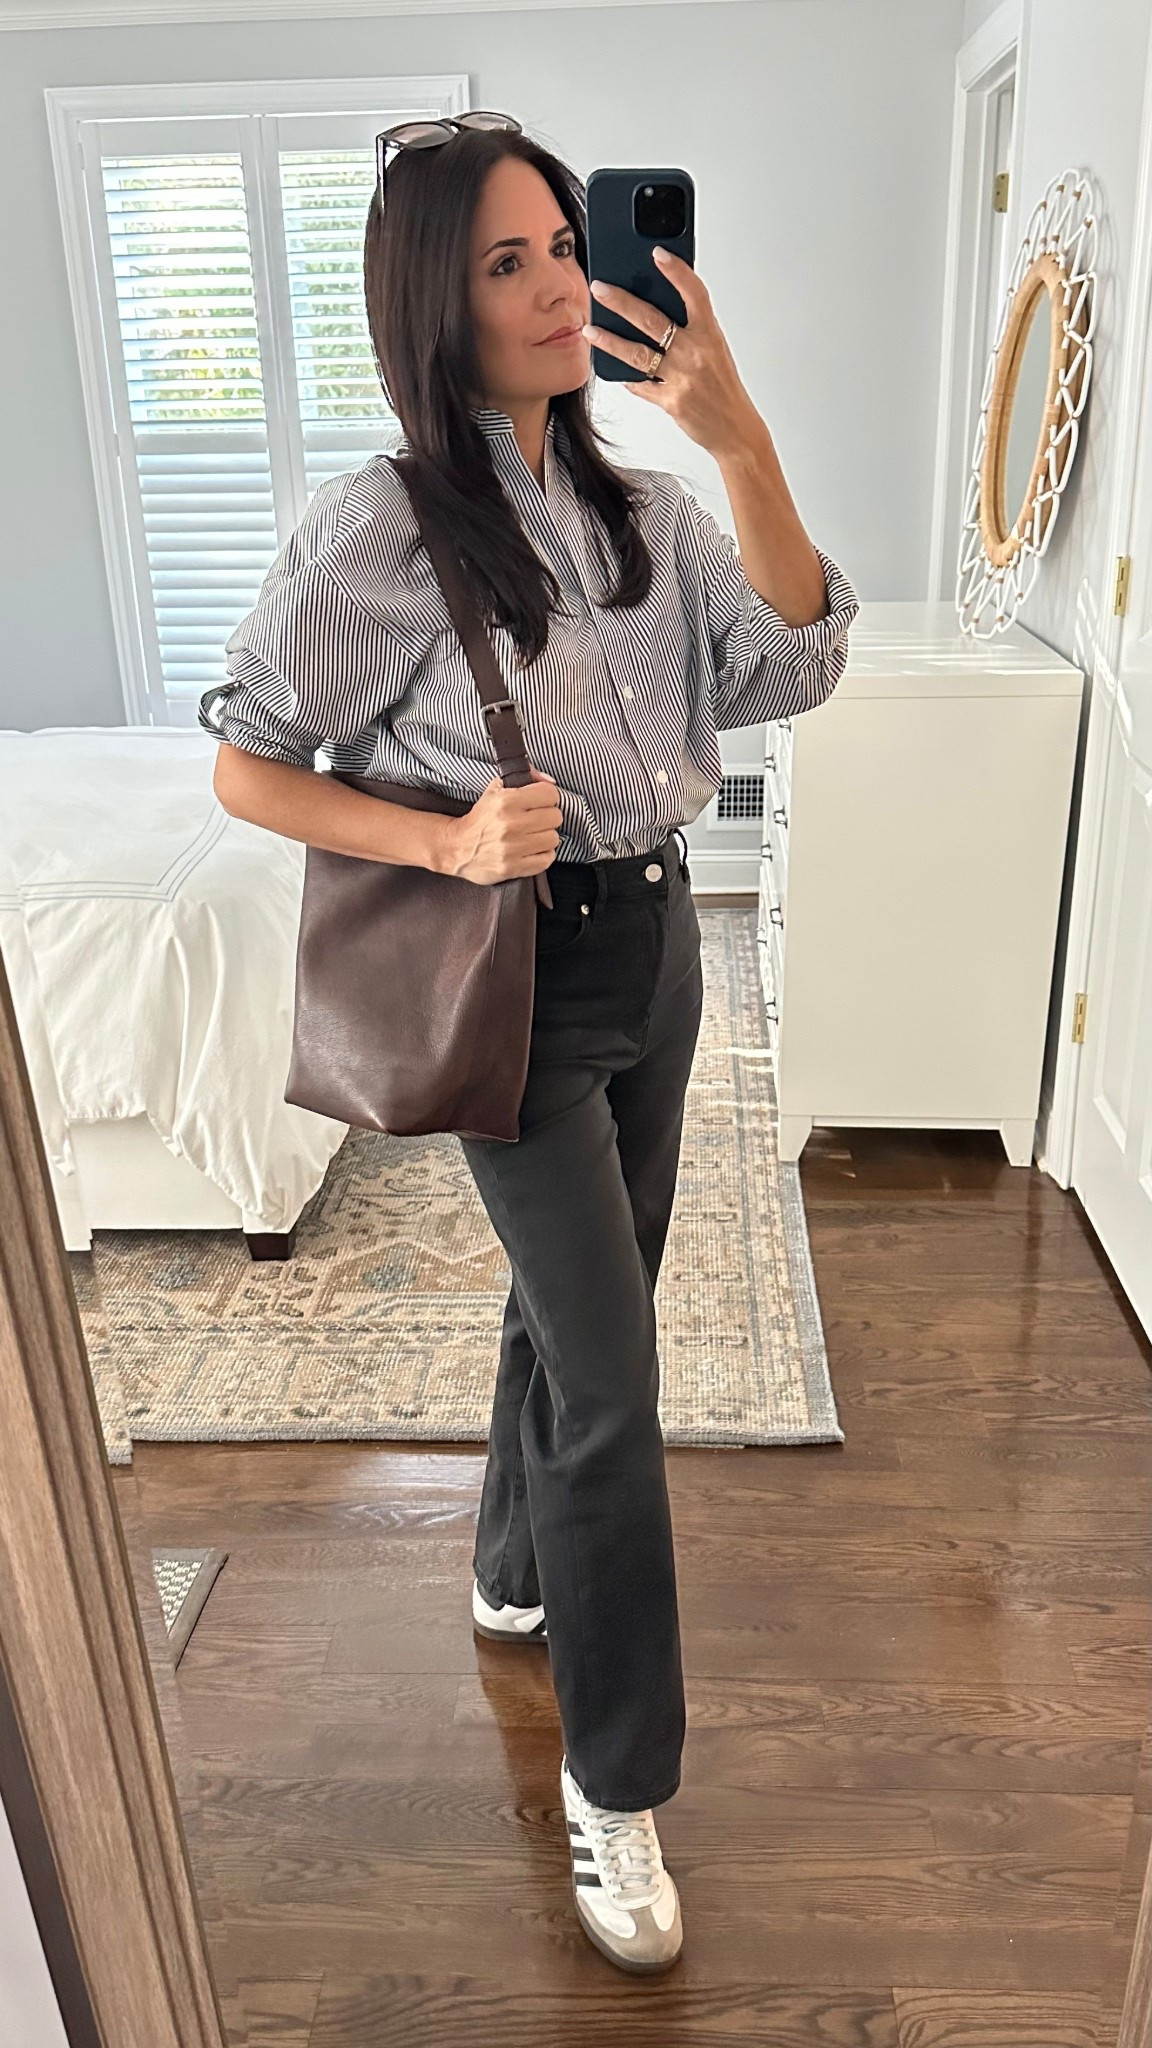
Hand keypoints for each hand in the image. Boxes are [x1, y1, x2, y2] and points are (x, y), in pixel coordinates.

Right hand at [441, 767, 562, 884]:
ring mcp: (512, 848)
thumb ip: (525, 778)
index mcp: (506, 801)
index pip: (550, 794)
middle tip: (537, 820)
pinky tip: (532, 850)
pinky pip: (546, 859)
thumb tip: (550, 781)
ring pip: (553, 839)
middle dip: (548, 817)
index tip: (541, 802)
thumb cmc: (480, 818)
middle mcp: (511, 824)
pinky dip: (543, 855)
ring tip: (533, 836)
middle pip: (555, 817)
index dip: (548, 797)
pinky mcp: (513, 867)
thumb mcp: (495, 789)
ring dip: (546, 837)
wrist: (456, 847)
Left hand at [583, 248, 759, 458]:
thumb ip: (692, 329)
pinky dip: (625, 376)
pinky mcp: (671, 402)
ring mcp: (682, 378)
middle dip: (621, 301)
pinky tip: (610, 367)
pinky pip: (641, 385)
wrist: (736, 430)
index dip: (677, 272)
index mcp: (710, 335)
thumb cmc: (724, 387)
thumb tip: (659, 306)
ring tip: (590, 329)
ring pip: (638, 353)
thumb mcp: (715, 350)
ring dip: (610, 340)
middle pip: (653, 320)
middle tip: (599, 288)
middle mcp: (696, 353)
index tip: (658, 254)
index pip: (695, 294)